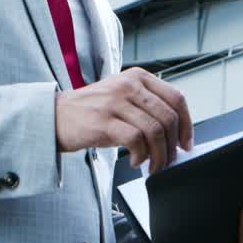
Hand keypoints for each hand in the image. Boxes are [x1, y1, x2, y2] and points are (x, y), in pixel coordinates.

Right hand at [54, 67, 192, 171]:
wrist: (55, 116)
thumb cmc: (92, 111)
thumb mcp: (123, 98)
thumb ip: (148, 107)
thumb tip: (177, 134)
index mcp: (138, 77)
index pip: (176, 98)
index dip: (187, 124)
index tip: (186, 143)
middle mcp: (128, 85)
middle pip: (168, 117)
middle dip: (173, 145)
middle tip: (168, 160)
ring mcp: (115, 101)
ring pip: (154, 131)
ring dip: (159, 155)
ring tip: (152, 165)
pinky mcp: (103, 121)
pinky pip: (135, 141)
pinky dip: (141, 156)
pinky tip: (134, 161)